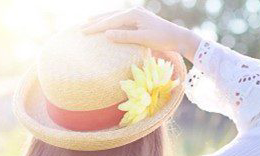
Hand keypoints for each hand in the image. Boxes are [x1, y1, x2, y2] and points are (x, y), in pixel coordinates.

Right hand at [81, 7, 201, 60]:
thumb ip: (125, 36)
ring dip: (102, 20)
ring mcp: (137, 14)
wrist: (178, 37)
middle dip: (96, 22)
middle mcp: (134, 11)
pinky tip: (107, 25)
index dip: (96, 27)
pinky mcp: (140, 19)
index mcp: (133, 14)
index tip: (83, 32)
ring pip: (115, 16)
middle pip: (110, 16)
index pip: (110, 21)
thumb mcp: (143, 39)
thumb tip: (106, 34)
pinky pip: (121, 19)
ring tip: (89, 23)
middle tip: (81, 28)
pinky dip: (112, 22)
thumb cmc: (163, 39)